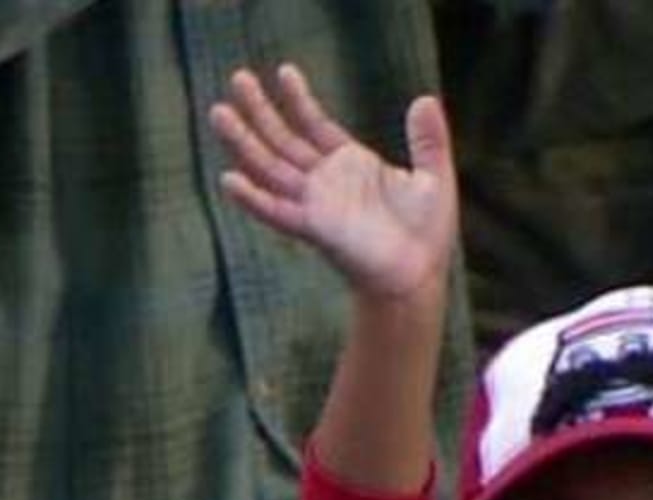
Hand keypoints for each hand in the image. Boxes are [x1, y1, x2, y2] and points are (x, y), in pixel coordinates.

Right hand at [210, 65, 456, 305]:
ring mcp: (315, 204)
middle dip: (259, 110)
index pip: (314, 124)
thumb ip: (428, 140)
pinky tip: (229, 179)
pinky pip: (276, 211)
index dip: (298, 99)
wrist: (417, 276)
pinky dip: (253, 198)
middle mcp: (325, 181)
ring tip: (219, 112)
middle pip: (282, 139)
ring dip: (243, 142)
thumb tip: (425, 100)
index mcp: (349, 164)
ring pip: (270, 167)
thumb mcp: (434, 176)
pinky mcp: (313, 228)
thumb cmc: (424, 234)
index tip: (283, 71)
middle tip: (237, 77)